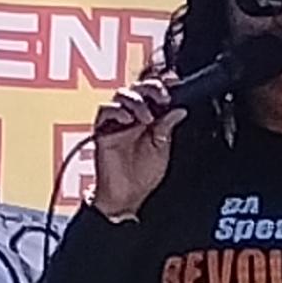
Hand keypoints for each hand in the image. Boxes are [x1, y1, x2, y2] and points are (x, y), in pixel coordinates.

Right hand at [86, 73, 180, 222]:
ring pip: (122, 94)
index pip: (154, 93)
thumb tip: (179, 110)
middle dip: (151, 88)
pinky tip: (127, 120)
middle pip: (138, 88)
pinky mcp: (102, 129)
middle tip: (162, 98)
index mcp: (150, 118)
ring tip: (145, 118)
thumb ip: (167, 127)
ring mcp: (117, 121)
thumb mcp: (162, 149)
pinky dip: (116, 110)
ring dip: (136, 101)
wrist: (126, 196)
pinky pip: (105, 110)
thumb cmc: (143, 175)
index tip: (173, 87)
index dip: (162, 86)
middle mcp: (133, 116)